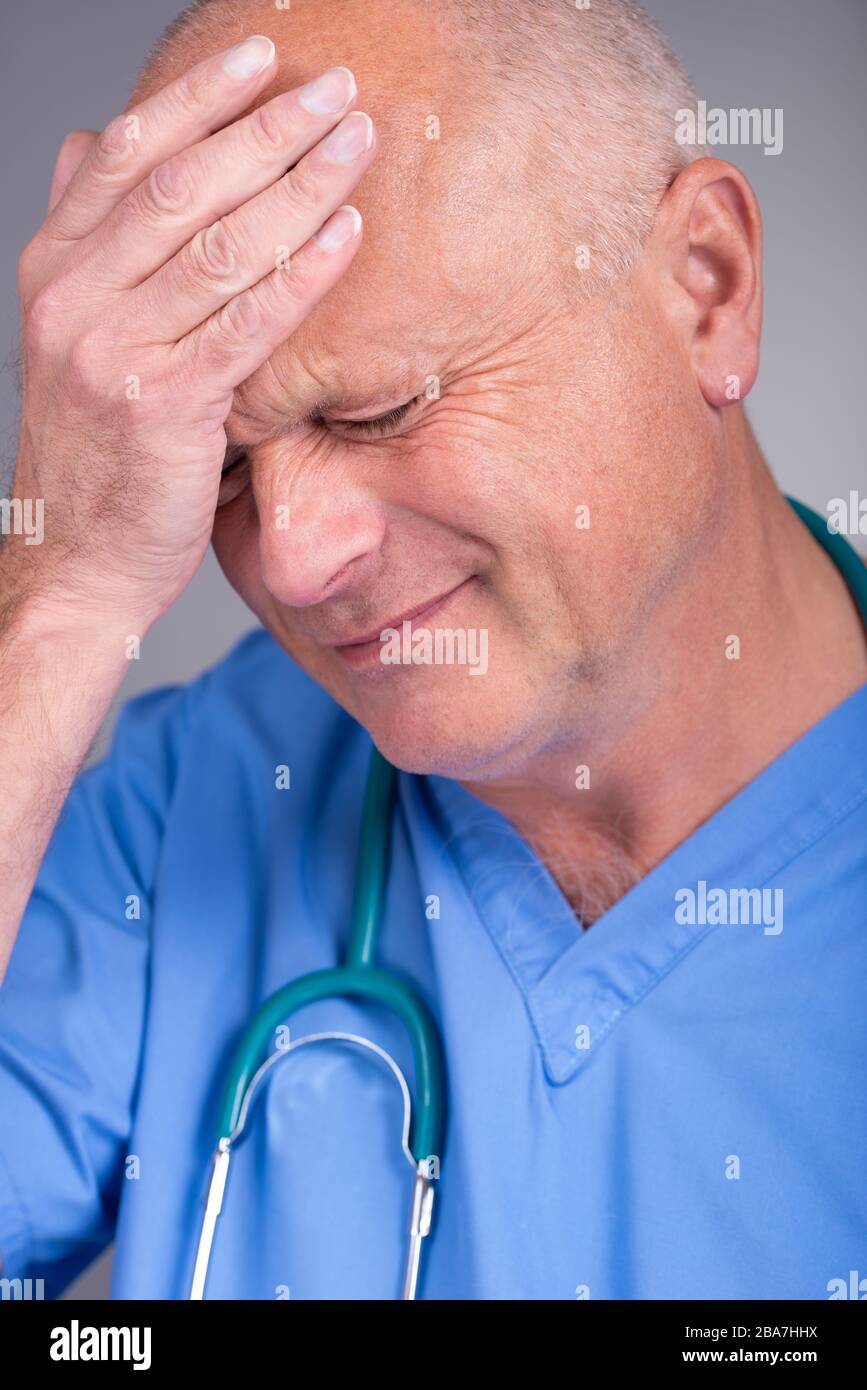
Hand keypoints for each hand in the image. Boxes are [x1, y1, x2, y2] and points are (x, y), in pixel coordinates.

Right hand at [8, 35, 375, 631]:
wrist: (74, 562)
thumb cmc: (93, 455)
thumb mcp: (71, 337)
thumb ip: (88, 242)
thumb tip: (96, 143)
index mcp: (54, 272)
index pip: (128, 158)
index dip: (198, 100)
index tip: (261, 60)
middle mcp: (76, 300)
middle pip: (182, 188)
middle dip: (265, 128)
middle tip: (333, 89)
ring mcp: (117, 352)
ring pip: (219, 247)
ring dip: (297, 185)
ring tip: (356, 144)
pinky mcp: (165, 407)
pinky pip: (246, 326)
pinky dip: (301, 274)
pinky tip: (347, 234)